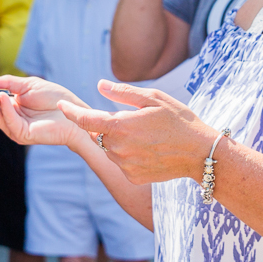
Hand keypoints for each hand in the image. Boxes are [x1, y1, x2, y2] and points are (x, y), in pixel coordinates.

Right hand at [0, 74, 85, 148]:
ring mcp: (15, 128)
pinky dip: (4, 108)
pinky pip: (10, 120)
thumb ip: (8, 83)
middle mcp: (9, 119)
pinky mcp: (23, 134)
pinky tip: (1, 97)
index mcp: (9, 106)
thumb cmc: (55, 99)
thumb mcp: (29, 85)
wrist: (74, 113)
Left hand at [63, 81, 216, 183]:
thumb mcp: (153, 99)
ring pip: (108, 149)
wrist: (200, 153)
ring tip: (144, 134)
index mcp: (120, 126)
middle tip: (129, 119)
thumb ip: (123, 93)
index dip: (71, 112)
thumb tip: (100, 85)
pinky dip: (127, 154)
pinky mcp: (133, 176)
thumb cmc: (179, 121)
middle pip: (97, 134)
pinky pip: (121, 162)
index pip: (84, 120)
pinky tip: (148, 149)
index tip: (62, 106)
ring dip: (116, 140)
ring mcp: (124, 165)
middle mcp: (118, 148)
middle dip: (104, 125)